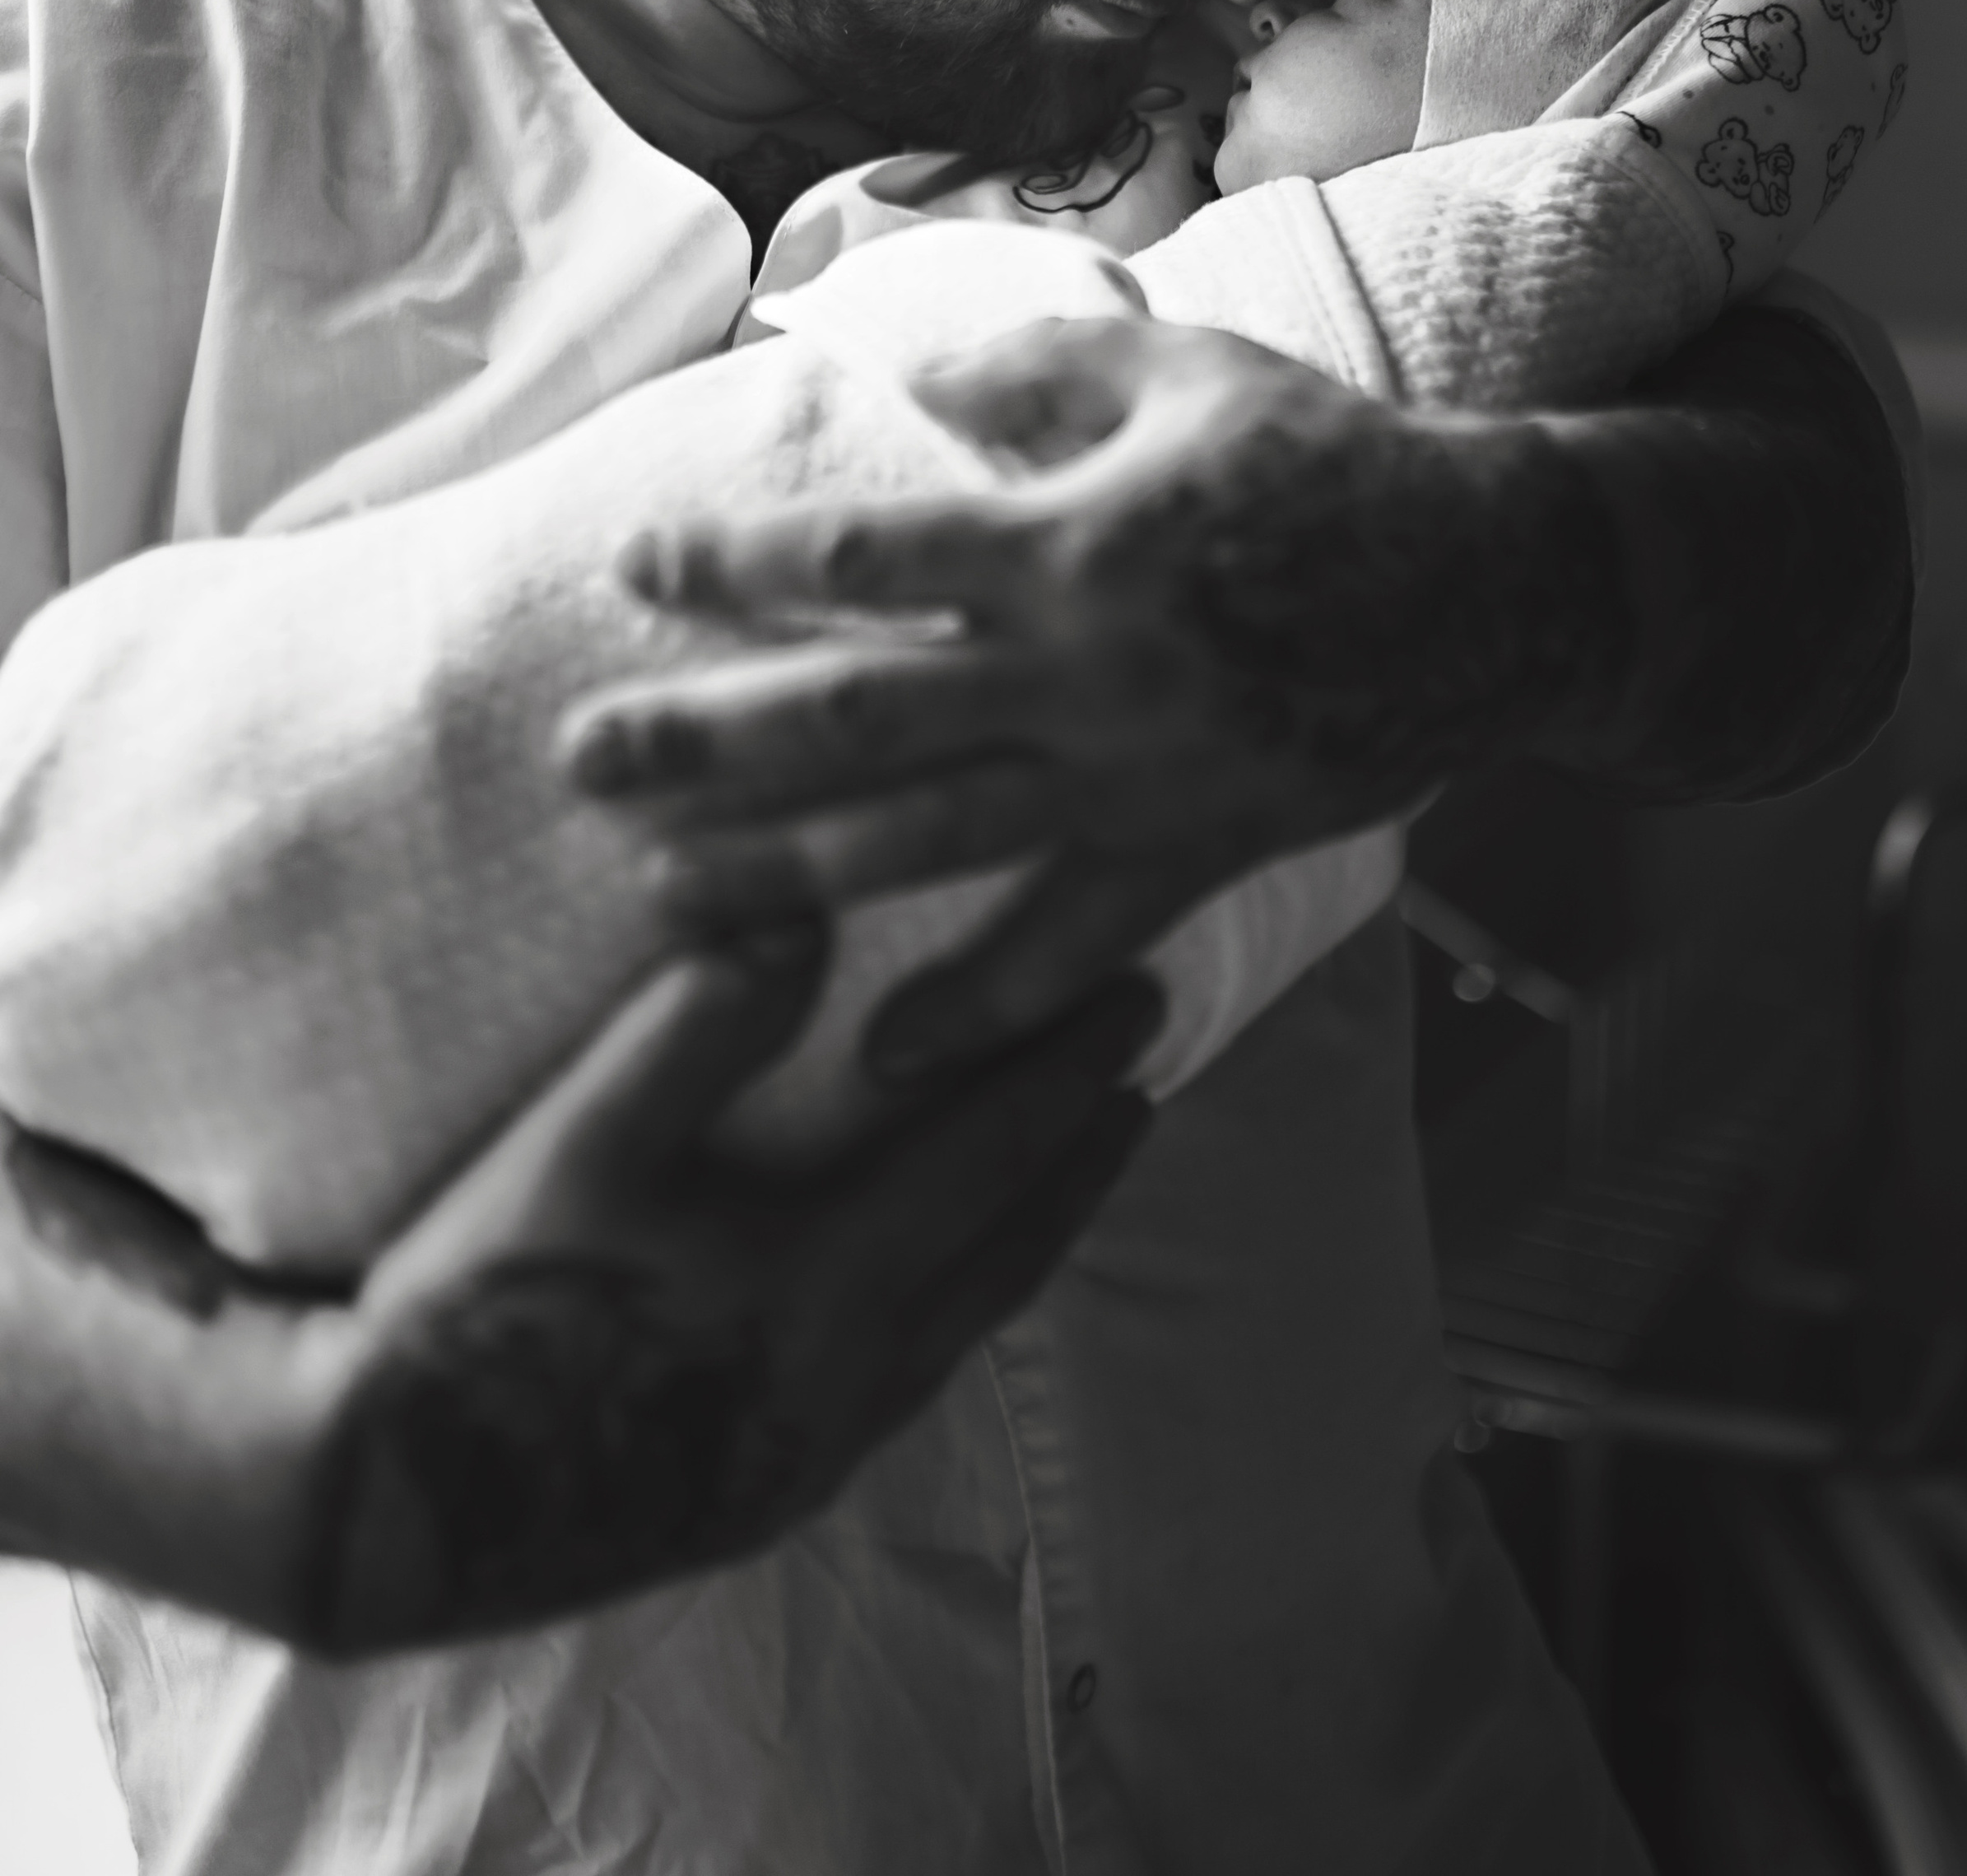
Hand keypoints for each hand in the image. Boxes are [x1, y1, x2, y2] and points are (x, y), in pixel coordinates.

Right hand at [0, 929, 1154, 1653]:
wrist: (392, 1496)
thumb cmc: (485, 1301)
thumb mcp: (584, 1139)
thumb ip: (700, 1021)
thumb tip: (800, 903)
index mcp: (828, 1285)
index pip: (991, 1153)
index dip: (1066, 1066)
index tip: (1140, 993)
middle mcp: (850, 1379)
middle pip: (1009, 1242)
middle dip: (1079, 1149)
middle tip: (1140, 1075)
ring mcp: (811, 1447)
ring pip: (969, 1320)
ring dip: (1030, 1230)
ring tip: (1072, 1164)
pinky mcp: (765, 1487)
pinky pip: (912, 1378)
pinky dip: (959, 1303)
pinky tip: (941, 1283)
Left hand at [565, 316, 1628, 1080]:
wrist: (1494, 588)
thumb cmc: (1326, 460)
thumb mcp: (1187, 375)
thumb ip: (1040, 377)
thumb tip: (916, 388)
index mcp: (1071, 541)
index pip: (862, 558)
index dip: (737, 561)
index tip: (637, 564)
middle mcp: (1081, 674)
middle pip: (853, 717)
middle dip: (704, 742)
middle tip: (577, 763)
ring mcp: (1131, 779)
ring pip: (927, 842)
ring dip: (783, 873)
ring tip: (661, 899)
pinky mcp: (1188, 854)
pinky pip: (1065, 948)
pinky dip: (977, 1010)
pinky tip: (876, 1061)